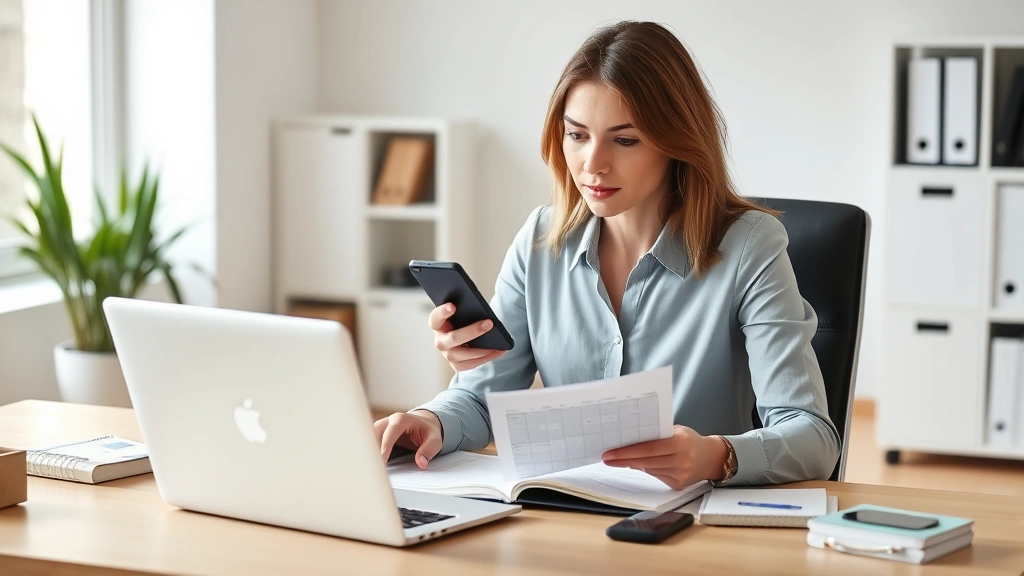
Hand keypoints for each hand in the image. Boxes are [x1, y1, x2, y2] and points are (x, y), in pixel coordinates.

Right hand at [374, 410, 443, 469]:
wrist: (424, 424)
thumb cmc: (428, 432)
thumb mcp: (435, 440)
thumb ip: (428, 450)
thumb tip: (421, 463)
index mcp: (402, 419)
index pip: (390, 431)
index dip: (385, 446)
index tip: (382, 460)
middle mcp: (389, 420)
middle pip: (375, 432)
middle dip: (373, 448)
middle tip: (373, 466)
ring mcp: (381, 426)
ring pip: (368, 437)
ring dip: (369, 450)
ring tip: (370, 466)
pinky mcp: (378, 433)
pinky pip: (369, 441)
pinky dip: (369, 451)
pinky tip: (370, 463)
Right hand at [429, 303, 506, 370]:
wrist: (464, 335)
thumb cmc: (463, 321)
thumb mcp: (462, 313)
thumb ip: (466, 310)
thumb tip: (482, 312)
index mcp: (437, 324)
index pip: (435, 318)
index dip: (443, 312)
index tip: (453, 306)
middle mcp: (440, 341)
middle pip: (453, 338)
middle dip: (472, 331)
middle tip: (489, 323)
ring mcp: (447, 354)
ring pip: (460, 355)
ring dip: (480, 350)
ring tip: (497, 345)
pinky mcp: (456, 364)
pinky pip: (470, 364)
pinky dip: (485, 358)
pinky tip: (498, 351)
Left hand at [601, 425, 726, 489]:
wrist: (711, 457)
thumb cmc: (689, 440)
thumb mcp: (676, 431)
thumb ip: (656, 435)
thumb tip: (629, 440)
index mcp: (680, 442)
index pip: (648, 448)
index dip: (627, 451)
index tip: (610, 452)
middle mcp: (682, 460)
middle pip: (645, 461)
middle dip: (623, 460)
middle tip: (607, 457)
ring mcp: (680, 475)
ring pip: (648, 470)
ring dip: (631, 465)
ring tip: (616, 460)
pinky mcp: (678, 485)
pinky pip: (655, 476)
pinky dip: (645, 469)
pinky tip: (635, 464)